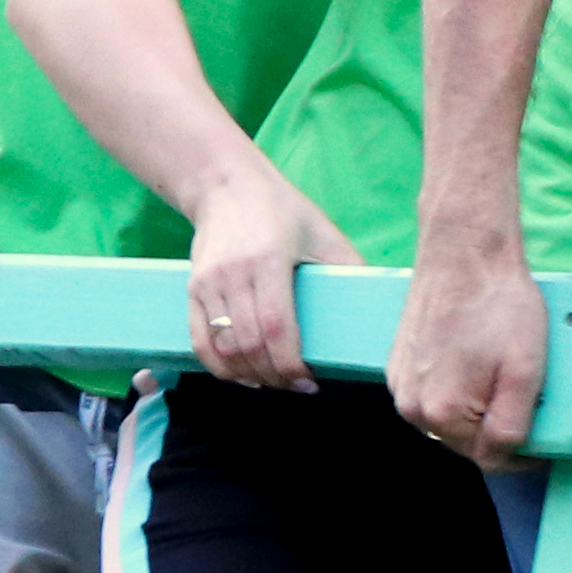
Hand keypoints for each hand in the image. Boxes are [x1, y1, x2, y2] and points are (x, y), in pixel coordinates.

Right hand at [184, 165, 357, 392]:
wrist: (225, 187)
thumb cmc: (281, 210)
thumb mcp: (322, 232)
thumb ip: (348, 266)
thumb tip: (378, 304)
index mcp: (268, 261)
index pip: (277, 327)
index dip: (291, 364)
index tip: (309, 381)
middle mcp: (234, 275)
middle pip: (251, 344)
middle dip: (276, 375)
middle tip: (298, 386)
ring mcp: (208, 284)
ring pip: (225, 348)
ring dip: (251, 375)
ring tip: (275, 382)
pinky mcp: (193, 290)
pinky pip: (200, 341)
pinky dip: (220, 367)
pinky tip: (242, 377)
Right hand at [389, 226, 551, 465]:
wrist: (463, 250)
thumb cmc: (498, 304)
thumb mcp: (524, 372)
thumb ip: (512, 427)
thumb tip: (507, 458)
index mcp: (442, 414)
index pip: (490, 459)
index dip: (524, 454)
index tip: (545, 439)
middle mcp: (412, 407)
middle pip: (466, 442)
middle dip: (496, 428)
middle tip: (525, 397)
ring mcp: (401, 385)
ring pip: (449, 420)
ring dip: (476, 410)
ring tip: (499, 373)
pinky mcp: (398, 365)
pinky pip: (433, 395)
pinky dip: (456, 389)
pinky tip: (474, 360)